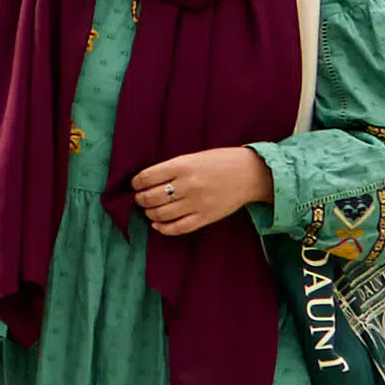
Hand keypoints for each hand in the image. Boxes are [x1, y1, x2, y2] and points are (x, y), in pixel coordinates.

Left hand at [122, 144, 272, 238]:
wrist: (250, 173)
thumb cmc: (221, 161)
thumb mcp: (194, 157)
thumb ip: (172, 168)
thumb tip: (148, 180)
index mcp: (182, 165)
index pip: (147, 177)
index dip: (136, 183)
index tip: (135, 185)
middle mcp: (187, 185)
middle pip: (151, 198)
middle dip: (140, 199)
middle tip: (139, 199)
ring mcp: (196, 203)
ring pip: (161, 214)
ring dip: (149, 213)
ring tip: (148, 210)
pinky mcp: (205, 217)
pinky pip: (178, 228)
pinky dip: (163, 228)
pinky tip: (157, 224)